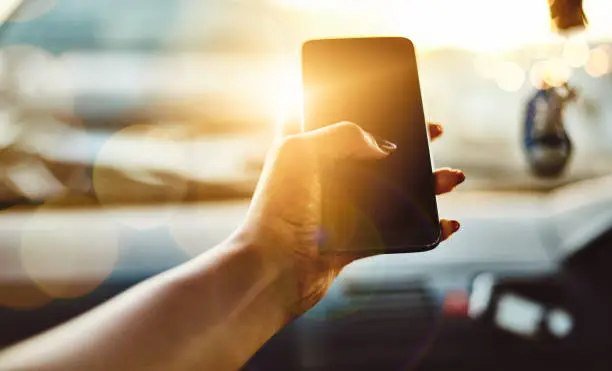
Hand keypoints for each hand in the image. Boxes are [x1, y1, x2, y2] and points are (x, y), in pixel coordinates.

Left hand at [237, 122, 463, 318]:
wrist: (275, 268)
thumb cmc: (277, 209)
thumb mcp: (299, 151)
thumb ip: (342, 133)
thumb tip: (382, 146)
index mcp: (310, 149)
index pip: (341, 118)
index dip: (370, 108)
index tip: (399, 102)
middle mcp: (328, 175)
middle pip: (376, 152)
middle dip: (409, 143)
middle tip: (434, 132)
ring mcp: (344, 207)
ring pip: (393, 189)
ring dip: (426, 182)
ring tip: (452, 178)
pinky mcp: (357, 236)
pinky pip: (398, 227)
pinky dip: (424, 225)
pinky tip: (447, 222)